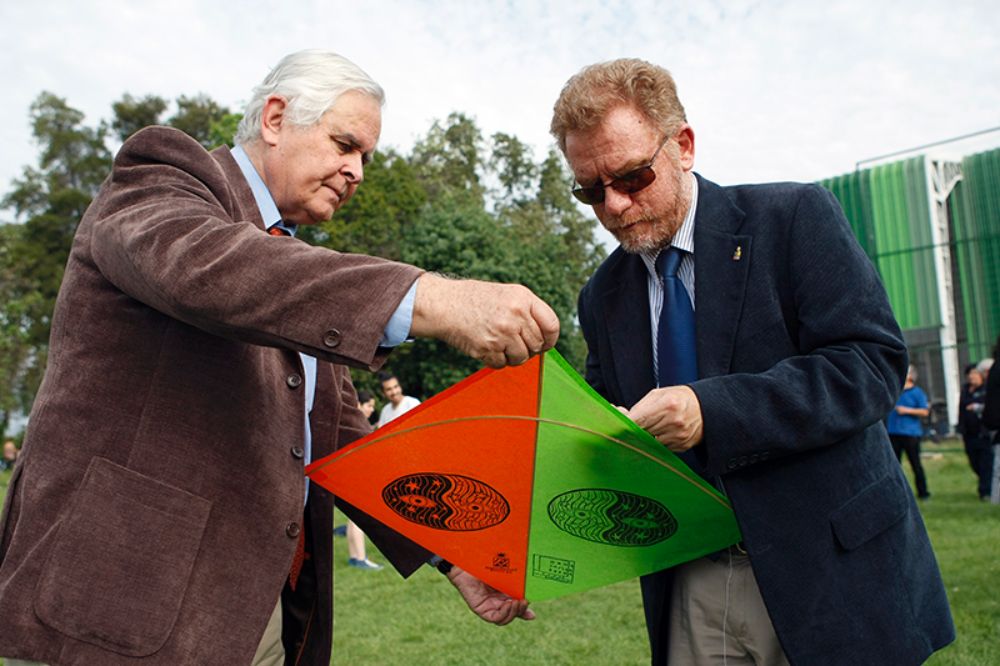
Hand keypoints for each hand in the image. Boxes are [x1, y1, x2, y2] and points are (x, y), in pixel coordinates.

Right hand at [410, 273, 559, 367]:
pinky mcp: (488, 348)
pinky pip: (502, 364)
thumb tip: (547, 338)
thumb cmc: (476, 300)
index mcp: (523, 298)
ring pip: (521, 357)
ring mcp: (502, 332)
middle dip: (528, 348)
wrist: (444, 304)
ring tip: (499, 345)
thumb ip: (528, 312)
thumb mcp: (507, 294)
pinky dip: (495, 360)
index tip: (544, 344)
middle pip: (537, 344)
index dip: (550, 339)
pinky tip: (486, 347)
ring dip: (512, 357)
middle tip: (513, 343)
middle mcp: (515, 314)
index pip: (552, 325)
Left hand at [446, 565, 535, 624]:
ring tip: (517, 602)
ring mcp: (489, 607)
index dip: (525, 611)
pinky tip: (508, 604)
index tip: (532, 609)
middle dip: (521, 610)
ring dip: (514, 612)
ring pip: (505, 618)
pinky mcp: (481, 610)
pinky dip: (504, 613)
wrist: (468, 560)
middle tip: (525, 601)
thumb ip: (516, 583)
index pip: (517, 608)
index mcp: (504, 594)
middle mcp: (497, 602)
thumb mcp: (505, 573)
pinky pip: (495, 618)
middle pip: (512, 614)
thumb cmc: (486, 562)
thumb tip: (531, 591)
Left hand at [627, 386, 703, 451]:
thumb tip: (620, 414)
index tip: (616, 424)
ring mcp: (678, 436)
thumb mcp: (659, 394)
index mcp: (667, 405)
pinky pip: (661, 448)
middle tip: (634, 424)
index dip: (624, 423)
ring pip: (650, 443)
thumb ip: (639, 406)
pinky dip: (657, 442)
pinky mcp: (681, 446)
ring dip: (646, 437)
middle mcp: (674, 422)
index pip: (637, 420)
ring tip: (653, 426)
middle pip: (642, 433)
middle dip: (634, 430)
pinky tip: (662, 432)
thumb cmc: (679, 398)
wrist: (706, 409)